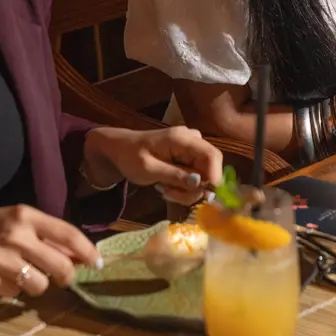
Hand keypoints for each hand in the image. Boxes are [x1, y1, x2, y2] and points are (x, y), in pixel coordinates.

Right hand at [0, 206, 101, 300]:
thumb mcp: (15, 220)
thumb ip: (45, 235)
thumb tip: (77, 254)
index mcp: (27, 216)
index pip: (68, 234)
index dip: (88, 251)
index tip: (98, 263)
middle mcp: (18, 235)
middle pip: (61, 266)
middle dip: (66, 276)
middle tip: (61, 277)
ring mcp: (3, 258)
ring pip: (41, 285)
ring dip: (36, 285)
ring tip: (21, 274)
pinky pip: (15, 293)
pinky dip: (12, 290)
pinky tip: (0, 278)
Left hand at [83, 126, 222, 203]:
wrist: (120, 149)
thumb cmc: (131, 156)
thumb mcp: (149, 169)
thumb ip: (175, 175)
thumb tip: (200, 182)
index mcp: (182, 138)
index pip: (211, 155)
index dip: (215, 175)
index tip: (208, 196)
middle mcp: (192, 140)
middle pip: (209, 168)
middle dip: (194, 188)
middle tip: (170, 195)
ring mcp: (191, 149)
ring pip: (203, 175)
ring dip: (186, 190)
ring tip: (164, 190)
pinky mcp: (189, 158)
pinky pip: (196, 176)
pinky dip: (183, 187)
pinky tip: (167, 187)